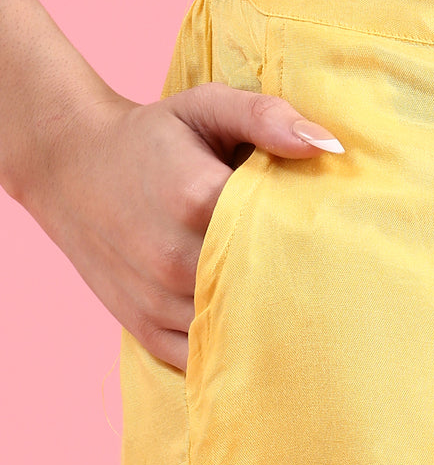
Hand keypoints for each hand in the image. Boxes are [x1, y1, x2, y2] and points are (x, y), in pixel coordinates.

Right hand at [19, 84, 342, 370]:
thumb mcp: (206, 107)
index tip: (335, 239)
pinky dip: (231, 350)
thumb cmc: (151, 137)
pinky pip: (203, 358)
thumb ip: (267, 118)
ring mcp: (157, 299)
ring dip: (267, 324)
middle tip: (331, 284)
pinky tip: (256, 335)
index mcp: (195, 199)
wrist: (68, 166)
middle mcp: (174, 258)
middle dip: (294, 286)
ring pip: (235, 329)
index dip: (311, 239)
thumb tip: (330, 145)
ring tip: (298, 310)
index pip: (277, 235)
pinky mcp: (145, 328)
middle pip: (262, 289)